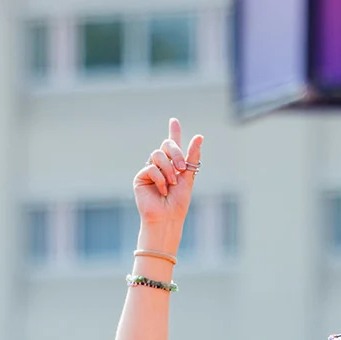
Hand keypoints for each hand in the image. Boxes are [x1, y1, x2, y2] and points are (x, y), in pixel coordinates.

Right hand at [133, 118, 202, 241]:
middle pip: (165, 145)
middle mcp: (160, 165)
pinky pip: (151, 168)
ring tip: (172, 184)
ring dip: (168, 169)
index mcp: (173, 164)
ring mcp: (149, 170)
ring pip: (157, 154)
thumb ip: (192, 157)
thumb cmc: (178, 202)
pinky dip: (160, 178)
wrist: (167, 217)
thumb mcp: (189, 176)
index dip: (174, 132)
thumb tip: (199, 136)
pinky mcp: (140, 177)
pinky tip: (162, 190)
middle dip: (176, 153)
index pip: (172, 145)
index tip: (174, 120)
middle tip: (182, 168)